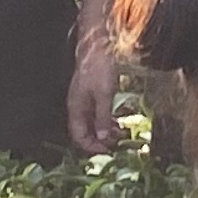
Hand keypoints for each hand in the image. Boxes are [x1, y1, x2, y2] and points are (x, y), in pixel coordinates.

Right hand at [67, 33, 122, 154]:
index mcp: (76, 108)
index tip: (107, 152)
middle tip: (116, 147)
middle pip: (85, 132)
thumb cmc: (98, 67)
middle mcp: (79, 107)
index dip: (91, 147)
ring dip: (105, 133)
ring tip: (121, 137)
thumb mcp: (103, 94)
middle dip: (100, 142)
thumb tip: (103, 138)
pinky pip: (99, 115)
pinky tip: (119, 125)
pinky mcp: (94, 95)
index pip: (79, 136)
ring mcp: (86, 101)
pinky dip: (108, 122)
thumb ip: (103, 117)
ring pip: (93, 124)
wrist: (98, 45)